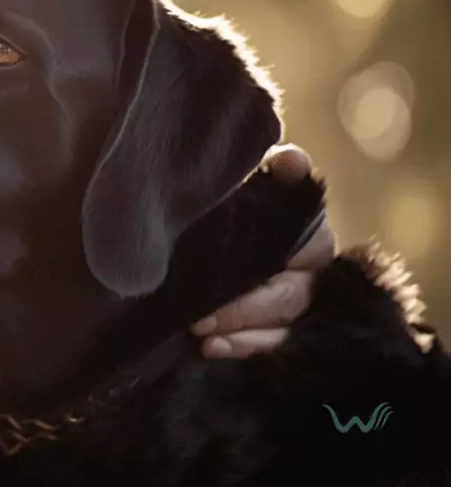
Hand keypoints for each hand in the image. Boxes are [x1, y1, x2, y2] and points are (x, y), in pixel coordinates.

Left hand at [190, 144, 336, 357]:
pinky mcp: (270, 327)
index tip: (253, 258)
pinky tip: (209, 348)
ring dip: (242, 332)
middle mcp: (309, 267)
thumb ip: (269, 171)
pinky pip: (267, 345)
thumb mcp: (243, 176)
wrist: (196, 221)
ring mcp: (293, 301)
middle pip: (291, 296)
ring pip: (282, 326)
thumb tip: (292, 160)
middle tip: (203, 313)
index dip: (287, 253)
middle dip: (246, 306)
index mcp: (307, 226)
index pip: (311, 243)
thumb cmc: (227, 193)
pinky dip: (239, 347)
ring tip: (201, 331)